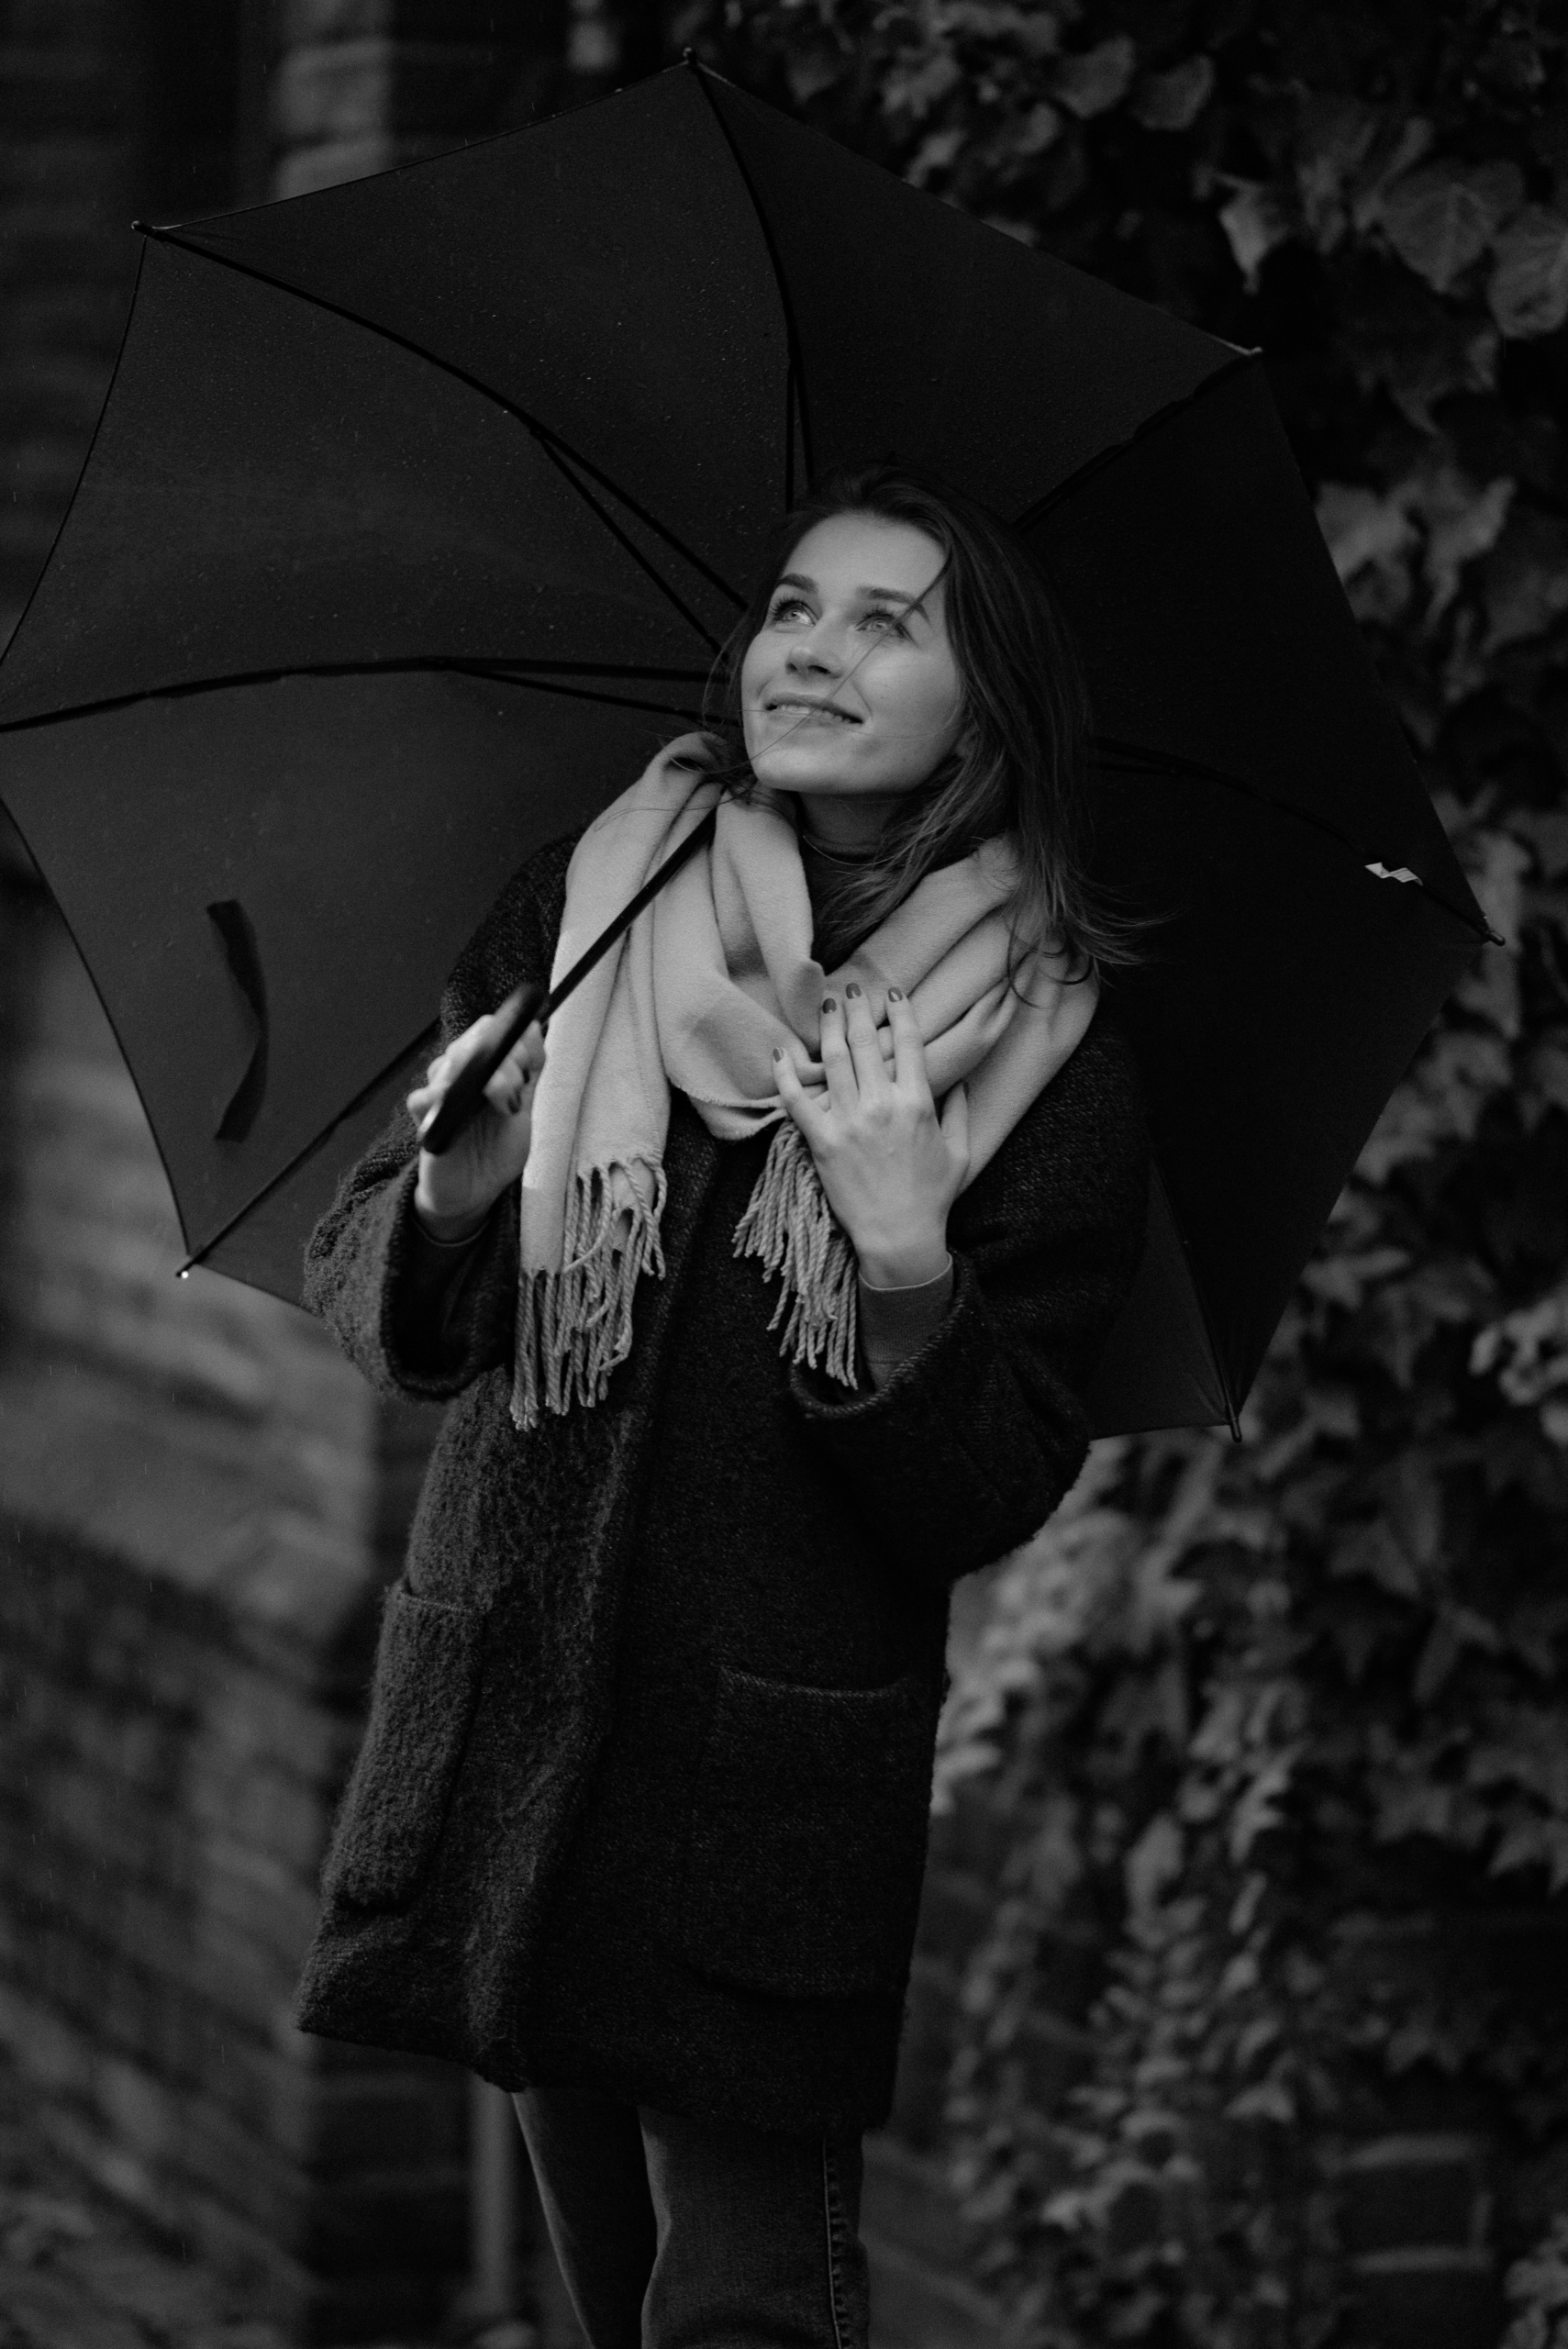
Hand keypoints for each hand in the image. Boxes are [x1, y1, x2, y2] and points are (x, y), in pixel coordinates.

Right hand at [407, 1010, 545, 1239]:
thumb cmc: (496, 1150)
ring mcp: (438, 1091)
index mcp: (483, 1066)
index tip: (530, 1066)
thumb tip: (532, 1027)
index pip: (489, 1029)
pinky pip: (424, 1096)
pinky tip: (462, 1109)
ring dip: (487, 1079)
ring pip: (452, 1061)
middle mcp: (458, 1072)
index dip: (513, 1038)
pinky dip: (444, 1097)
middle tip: (519, 1090)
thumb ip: (530, 1071)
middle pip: (473, 1040)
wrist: (475, 1192)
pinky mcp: (422, 1116)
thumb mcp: (525, 1109)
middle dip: (506, 1060)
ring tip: (505, 1106)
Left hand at [773, 983, 968, 1285]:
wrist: (900, 1237)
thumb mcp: (960, 1153)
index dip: (899, 1011)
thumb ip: (960, 1113)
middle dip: (857, 1009)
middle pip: (864, 1042)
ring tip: (824, 1006)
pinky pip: (797, 1101)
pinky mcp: (823, 1142)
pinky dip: (784, 1074)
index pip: (907, 1043)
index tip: (892, 993)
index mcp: (918, 1103)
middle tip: (850, 990)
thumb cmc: (932, 1198)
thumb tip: (962, 1082)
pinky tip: (778, 1052)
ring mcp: (850, 1122)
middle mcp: (882, 1105)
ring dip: (827, 1027)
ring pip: (833, 1060)